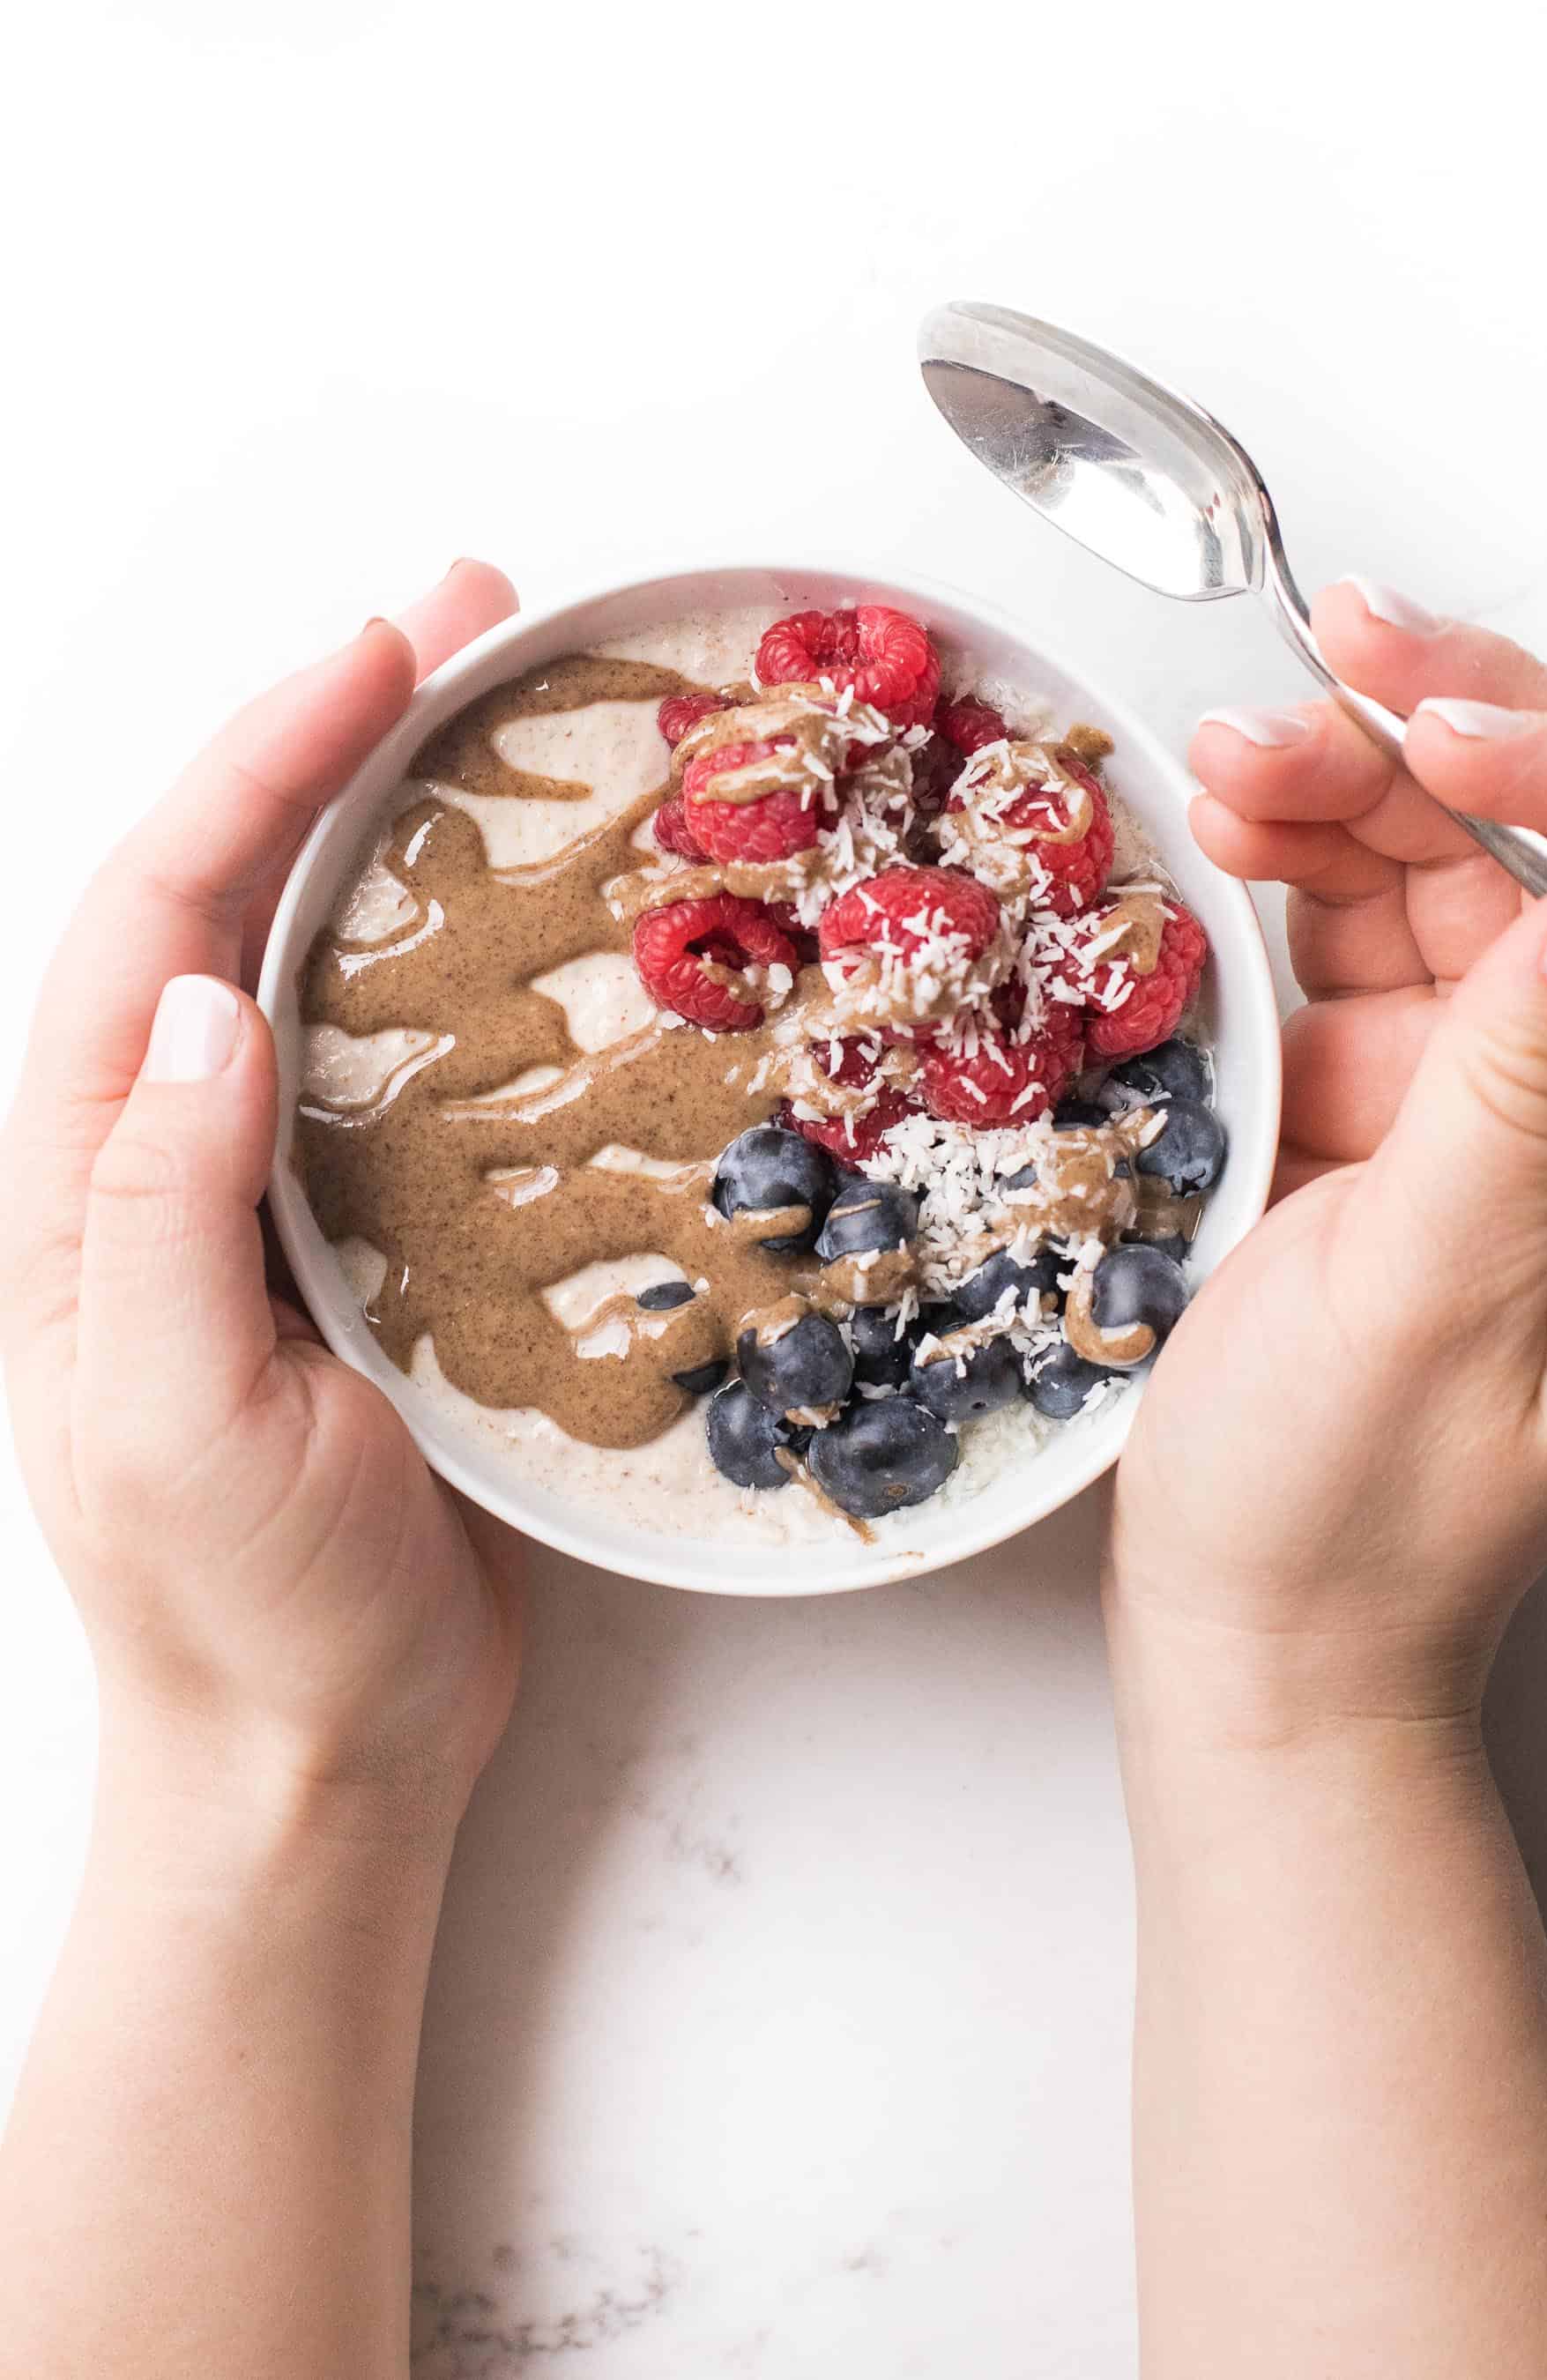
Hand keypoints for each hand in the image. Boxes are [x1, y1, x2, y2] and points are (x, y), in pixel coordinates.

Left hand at [1, 562, 526, 1841]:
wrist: (321, 1754)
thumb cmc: (239, 1616)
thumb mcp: (168, 1423)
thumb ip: (159, 1211)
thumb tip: (200, 1003)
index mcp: (87, 1183)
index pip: (156, 918)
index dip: (256, 764)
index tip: (374, 655)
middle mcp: (173, 1160)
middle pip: (235, 897)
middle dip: (334, 740)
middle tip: (465, 621)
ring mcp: (277, 1196)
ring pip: (329, 963)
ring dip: (407, 828)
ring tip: (511, 713)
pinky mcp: (377, 1245)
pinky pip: (418, 1071)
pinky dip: (475, 969)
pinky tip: (548, 923)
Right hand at [1109, 577, 1546, 1739]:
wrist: (1254, 1623)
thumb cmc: (1345, 1518)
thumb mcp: (1425, 1310)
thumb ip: (1512, 1108)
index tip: (1432, 742)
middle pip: (1543, 859)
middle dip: (1428, 749)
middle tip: (1305, 693)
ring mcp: (1482, 1100)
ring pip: (1436, 877)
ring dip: (1334, 794)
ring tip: (1225, 766)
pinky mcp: (1384, 1102)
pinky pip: (1341, 943)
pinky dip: (1277, 875)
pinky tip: (1220, 835)